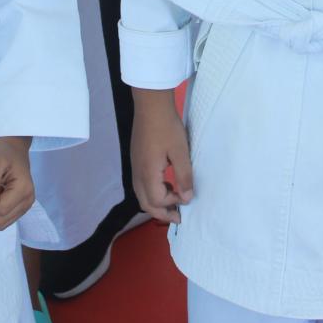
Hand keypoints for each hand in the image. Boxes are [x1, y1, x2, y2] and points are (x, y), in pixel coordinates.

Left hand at [0, 135, 34, 228]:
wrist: (14, 150)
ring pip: (1, 222)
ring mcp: (25, 206)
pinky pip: (3, 219)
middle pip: (0, 220)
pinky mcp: (20, 208)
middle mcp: (28, 201)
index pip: (1, 210)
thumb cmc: (4, 154)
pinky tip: (0, 194)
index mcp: (24, 190)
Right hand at [130, 90, 192, 224]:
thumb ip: (184, 177)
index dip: (173, 204)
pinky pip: (141, 184)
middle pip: (145, 203)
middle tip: (178, 217)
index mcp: (147, 174)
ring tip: (174, 201)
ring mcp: (134, 166)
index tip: (187, 198)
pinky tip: (166, 184)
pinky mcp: (136, 160)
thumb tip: (187, 198)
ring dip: (157, 202)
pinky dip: (152, 191)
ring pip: (141, 194)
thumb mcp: (180, 152)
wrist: (150, 105)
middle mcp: (137, 174)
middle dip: (161, 213)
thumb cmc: (167, 127)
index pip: (157, 201)